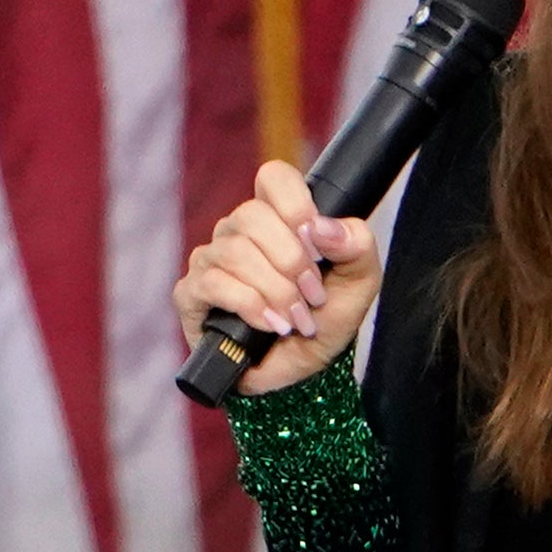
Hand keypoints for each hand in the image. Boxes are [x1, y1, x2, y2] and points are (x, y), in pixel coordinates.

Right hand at [173, 159, 377, 396]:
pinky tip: (270, 325)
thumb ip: (356, 244)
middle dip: (291, 261)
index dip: (294, 202)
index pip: (274, 178)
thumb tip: (322, 226)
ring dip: (275, 290)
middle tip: (313, 296)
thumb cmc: (325, 320)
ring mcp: (210, 260)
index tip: (315, 240)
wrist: (303, 373)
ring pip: (234, 251)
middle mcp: (238, 232)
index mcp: (276, 218)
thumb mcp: (359, 282)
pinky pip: (213, 283)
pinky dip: (250, 306)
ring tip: (296, 319)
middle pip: (252, 216)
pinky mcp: (191, 293)